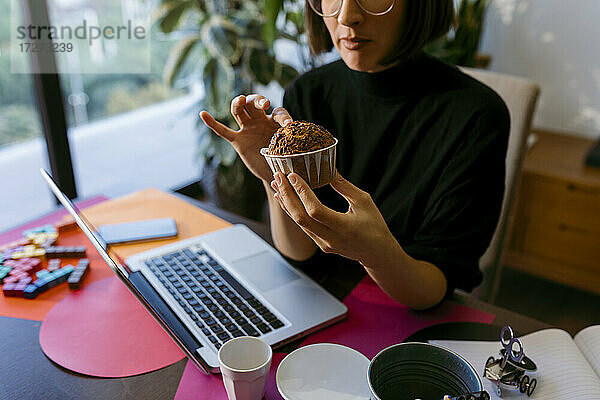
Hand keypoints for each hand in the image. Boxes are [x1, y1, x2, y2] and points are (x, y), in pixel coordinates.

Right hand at [200, 94, 292, 182]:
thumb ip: (297, 151)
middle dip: (258, 100)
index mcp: (276, 122)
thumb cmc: (285, 160)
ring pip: (240, 110)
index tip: (289, 125)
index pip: (279, 112)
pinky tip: (203, 114)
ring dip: (238, 103)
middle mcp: (261, 121)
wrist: (274, 172)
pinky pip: (223, 131)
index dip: (283, 117)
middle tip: (264, 104)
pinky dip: (213, 123)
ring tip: (240, 101)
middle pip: (255, 103)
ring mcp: (248, 129)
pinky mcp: (238, 140)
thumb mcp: (293, 154)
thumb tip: (309, 158)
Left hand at [270, 170, 398, 266]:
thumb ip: (344, 186)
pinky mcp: (320, 245)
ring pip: (299, 223)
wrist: (377, 252)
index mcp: (344, 227)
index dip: (302, 192)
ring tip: (277, 184)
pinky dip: (292, 211)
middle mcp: (331, 238)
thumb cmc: (374, 225)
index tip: (293, 176)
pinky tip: (284, 199)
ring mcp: (324, 244)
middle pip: (301, 217)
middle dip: (287, 195)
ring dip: (286, 202)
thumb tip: (327, 168)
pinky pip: (302, 227)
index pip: (315, 210)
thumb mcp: (363, 202)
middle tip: (278, 176)